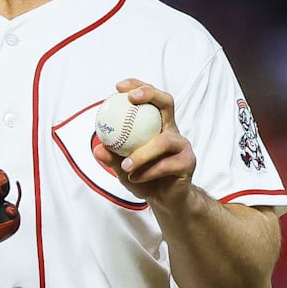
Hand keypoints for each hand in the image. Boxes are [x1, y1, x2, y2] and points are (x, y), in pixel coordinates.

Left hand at [91, 79, 206, 214]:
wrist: (164, 200)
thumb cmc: (144, 177)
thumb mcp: (123, 167)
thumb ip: (112, 158)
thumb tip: (97, 148)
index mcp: (156, 125)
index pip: (150, 98)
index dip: (137, 86)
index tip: (118, 87)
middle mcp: (171, 130)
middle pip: (167, 102)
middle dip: (150, 94)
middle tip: (131, 99)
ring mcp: (182, 146)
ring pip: (164, 141)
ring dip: (142, 153)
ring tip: (125, 165)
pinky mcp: (188, 163)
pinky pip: (166, 165)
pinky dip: (148, 172)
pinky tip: (136, 178)